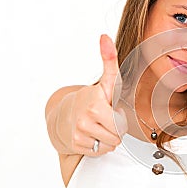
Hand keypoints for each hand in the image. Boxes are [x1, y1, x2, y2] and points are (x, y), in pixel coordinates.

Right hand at [58, 34, 127, 155]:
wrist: (65, 114)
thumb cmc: (92, 98)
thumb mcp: (106, 81)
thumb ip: (109, 60)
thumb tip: (104, 36)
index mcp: (95, 104)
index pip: (121, 123)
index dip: (119, 117)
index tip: (108, 109)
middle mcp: (85, 120)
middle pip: (118, 136)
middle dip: (116, 129)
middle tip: (105, 118)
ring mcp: (79, 133)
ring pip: (110, 145)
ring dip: (109, 138)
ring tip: (99, 126)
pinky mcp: (75, 145)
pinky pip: (100, 151)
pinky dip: (99, 145)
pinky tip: (92, 134)